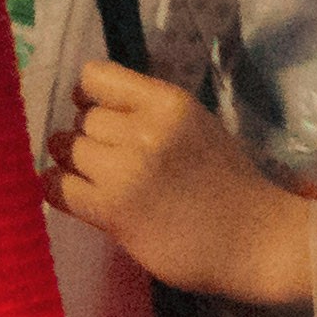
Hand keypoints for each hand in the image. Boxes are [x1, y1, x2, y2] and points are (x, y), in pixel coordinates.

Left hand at [50, 63, 316, 305]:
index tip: (95, 112)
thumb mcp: (194, 126)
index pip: (96, 77)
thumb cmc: (227, 183)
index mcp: (169, 103)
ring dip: (74, 164)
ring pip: (68, 150)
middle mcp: (145, 130)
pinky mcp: (114, 210)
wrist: (257, 239)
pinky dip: (58, 188)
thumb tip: (87, 106)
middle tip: (104, 159)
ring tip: (94, 179)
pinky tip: (73, 194)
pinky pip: (59, 187)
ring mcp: (127, 170)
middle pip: (83, 120)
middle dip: (87, 137)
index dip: (88, 96)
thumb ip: (146, 112)